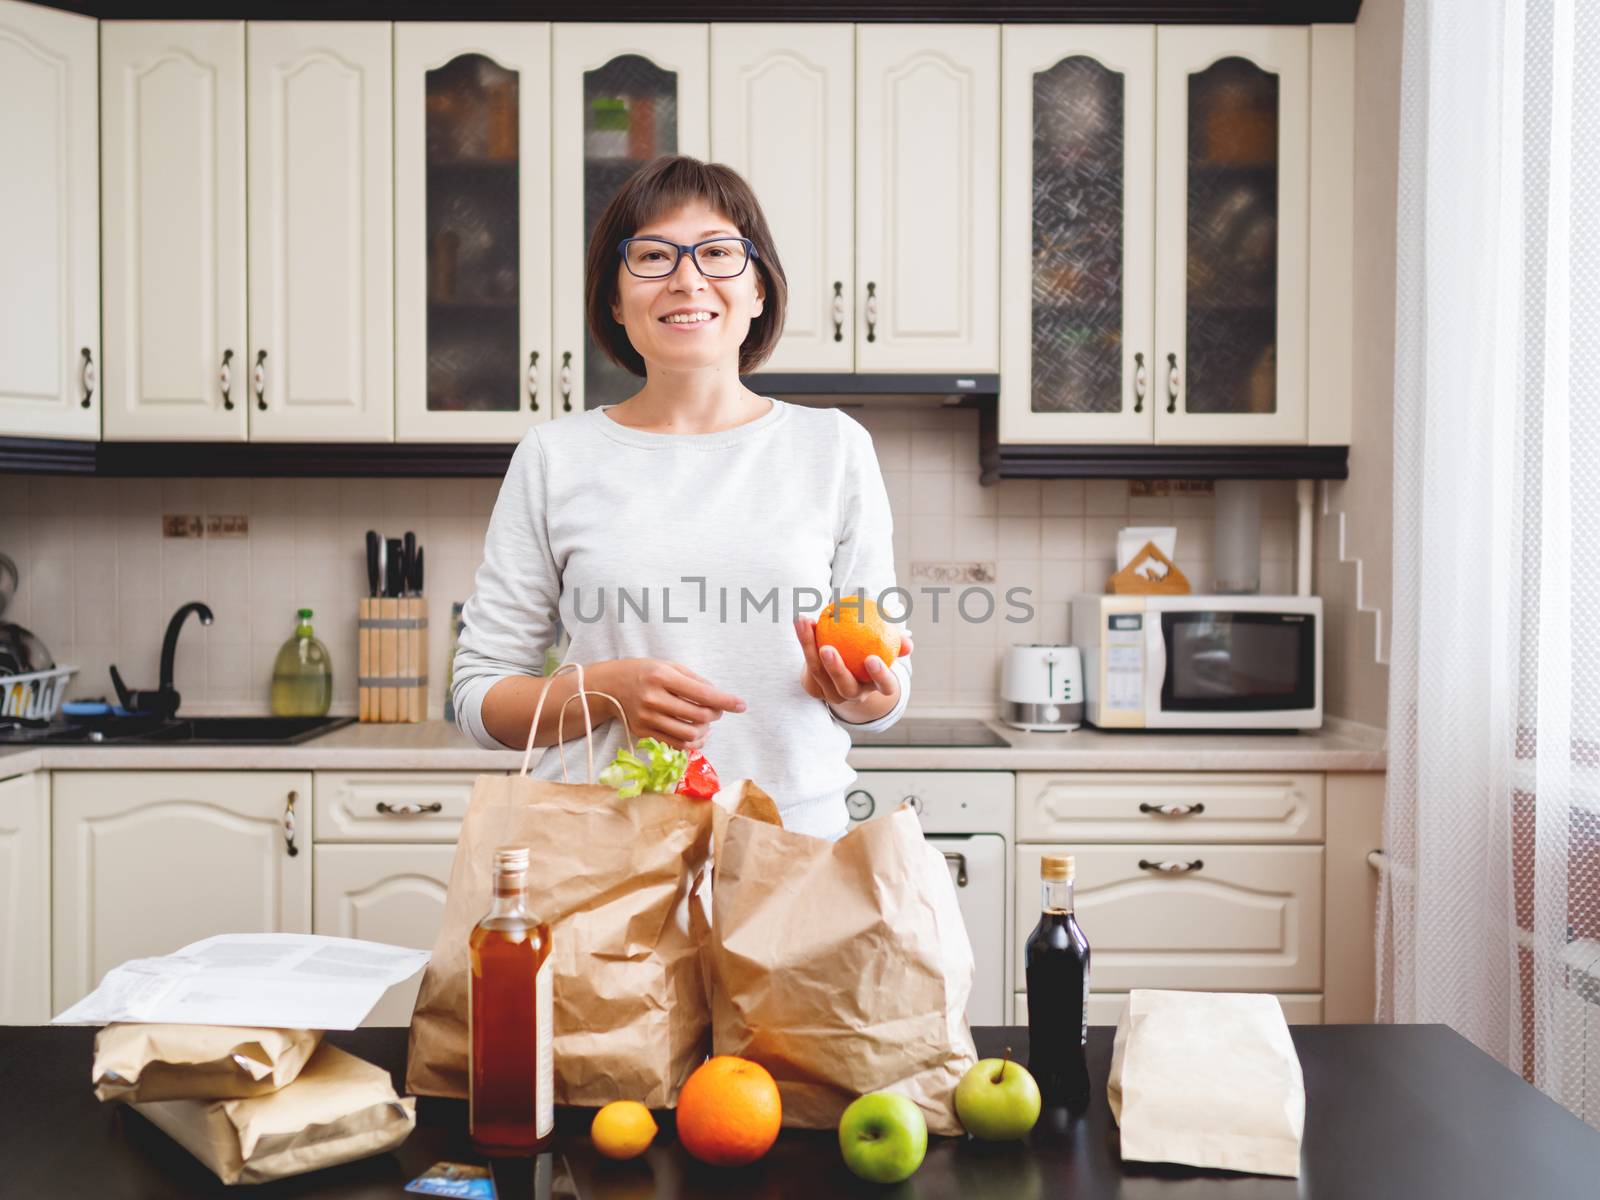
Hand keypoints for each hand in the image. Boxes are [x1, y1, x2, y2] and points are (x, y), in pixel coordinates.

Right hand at [591, 658, 744, 751]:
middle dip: (716, 714)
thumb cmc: (644, 672)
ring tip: (706, 722)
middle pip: (699, 715)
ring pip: (689, 734)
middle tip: (717, 710)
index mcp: (662, 676)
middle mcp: (653, 698)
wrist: (609, 686)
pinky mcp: (643, 732)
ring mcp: (647, 718)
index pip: (702, 693)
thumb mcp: (669, 666)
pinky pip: (676, 744)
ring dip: (705, 730)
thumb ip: (695, 680)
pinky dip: (693, 742)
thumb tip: (720, 697)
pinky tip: (697, 733)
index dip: (726, 701)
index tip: (741, 705)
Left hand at [793, 617, 912, 713]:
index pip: (884, 686)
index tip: (871, 658)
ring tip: (806, 623)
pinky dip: (805, 640)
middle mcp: (853, 694)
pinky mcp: (814, 686)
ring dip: (810, 646)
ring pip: (819, 672)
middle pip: (845, 687)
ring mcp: (831, 692)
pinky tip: (802, 620)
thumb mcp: (884, 647)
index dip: (880, 676)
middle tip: (827, 648)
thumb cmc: (869, 652)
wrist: (842, 669)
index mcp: (875, 686)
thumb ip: (896, 643)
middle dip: (836, 670)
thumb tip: (908, 643)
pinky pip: (808, 661)